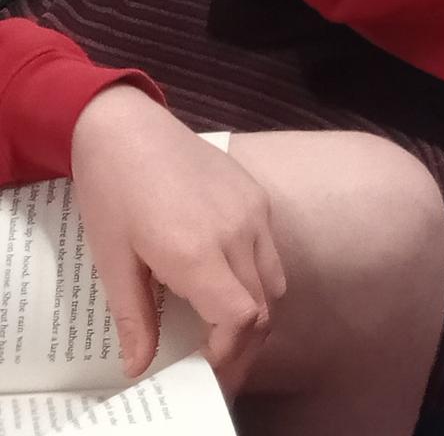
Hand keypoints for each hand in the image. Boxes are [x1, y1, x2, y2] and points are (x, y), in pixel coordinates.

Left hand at [70, 85, 285, 391]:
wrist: (128, 128)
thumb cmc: (112, 192)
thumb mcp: (113, 260)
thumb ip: (135, 317)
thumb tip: (140, 367)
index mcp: (196, 251)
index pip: (239, 318)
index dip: (229, 355)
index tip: (204, 372)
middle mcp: (237, 233)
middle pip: (264, 308)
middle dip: (243, 347)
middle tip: (216, 370)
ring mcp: (254, 213)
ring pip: (275, 284)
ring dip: (256, 318)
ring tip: (225, 336)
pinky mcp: (258, 199)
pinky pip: (271, 254)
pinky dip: (258, 284)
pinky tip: (229, 290)